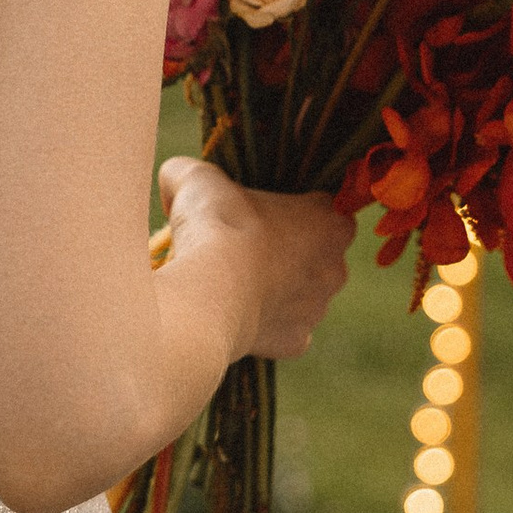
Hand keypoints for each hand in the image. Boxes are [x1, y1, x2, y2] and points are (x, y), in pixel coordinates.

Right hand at [159, 157, 348, 361]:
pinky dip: (267, 324)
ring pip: (302, 294)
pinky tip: (240, 312)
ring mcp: (317, 307)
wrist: (210, 292)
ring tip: (237, 281)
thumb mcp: (195, 178)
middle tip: (247, 246)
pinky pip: (286, 330)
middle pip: (317, 255)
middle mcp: (335, 267)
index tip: (266, 211)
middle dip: (289, 252)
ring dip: (278, 288)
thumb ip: (190, 172)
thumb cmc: (217, 225)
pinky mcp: (297, 340)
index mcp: (329, 221)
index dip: (296, 208)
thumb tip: (176, 179)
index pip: (326, 208)